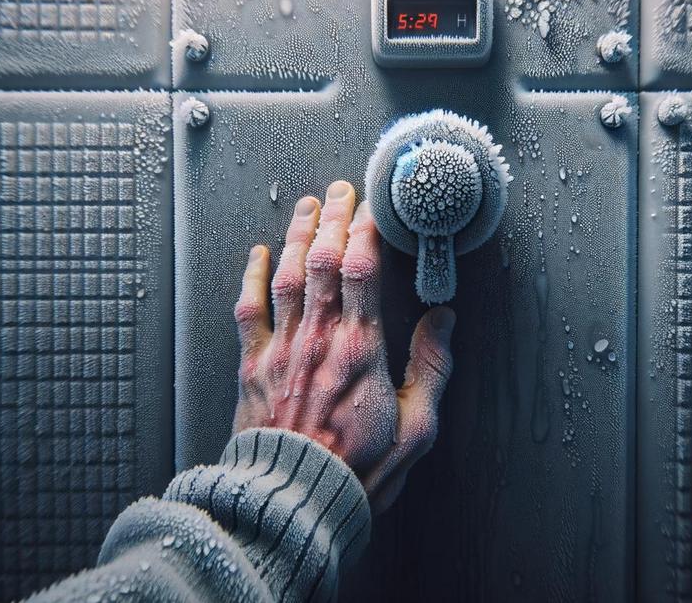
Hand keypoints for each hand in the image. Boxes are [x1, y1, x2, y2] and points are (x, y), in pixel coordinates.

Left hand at [232, 180, 455, 512]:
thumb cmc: (358, 471)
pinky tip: (259, 254)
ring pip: (288, 274)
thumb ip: (431, 369)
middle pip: (323, 260)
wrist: (294, 501)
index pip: (361, 269)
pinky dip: (253, 276)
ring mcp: (281, 349)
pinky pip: (249, 308)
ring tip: (308, 206)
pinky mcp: (253, 366)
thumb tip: (443, 322)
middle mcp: (317, 338)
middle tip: (341, 191)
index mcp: (361, 348)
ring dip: (299, 235)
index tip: (373, 207)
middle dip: (333, 218)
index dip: (365, 229)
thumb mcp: (416, 428)